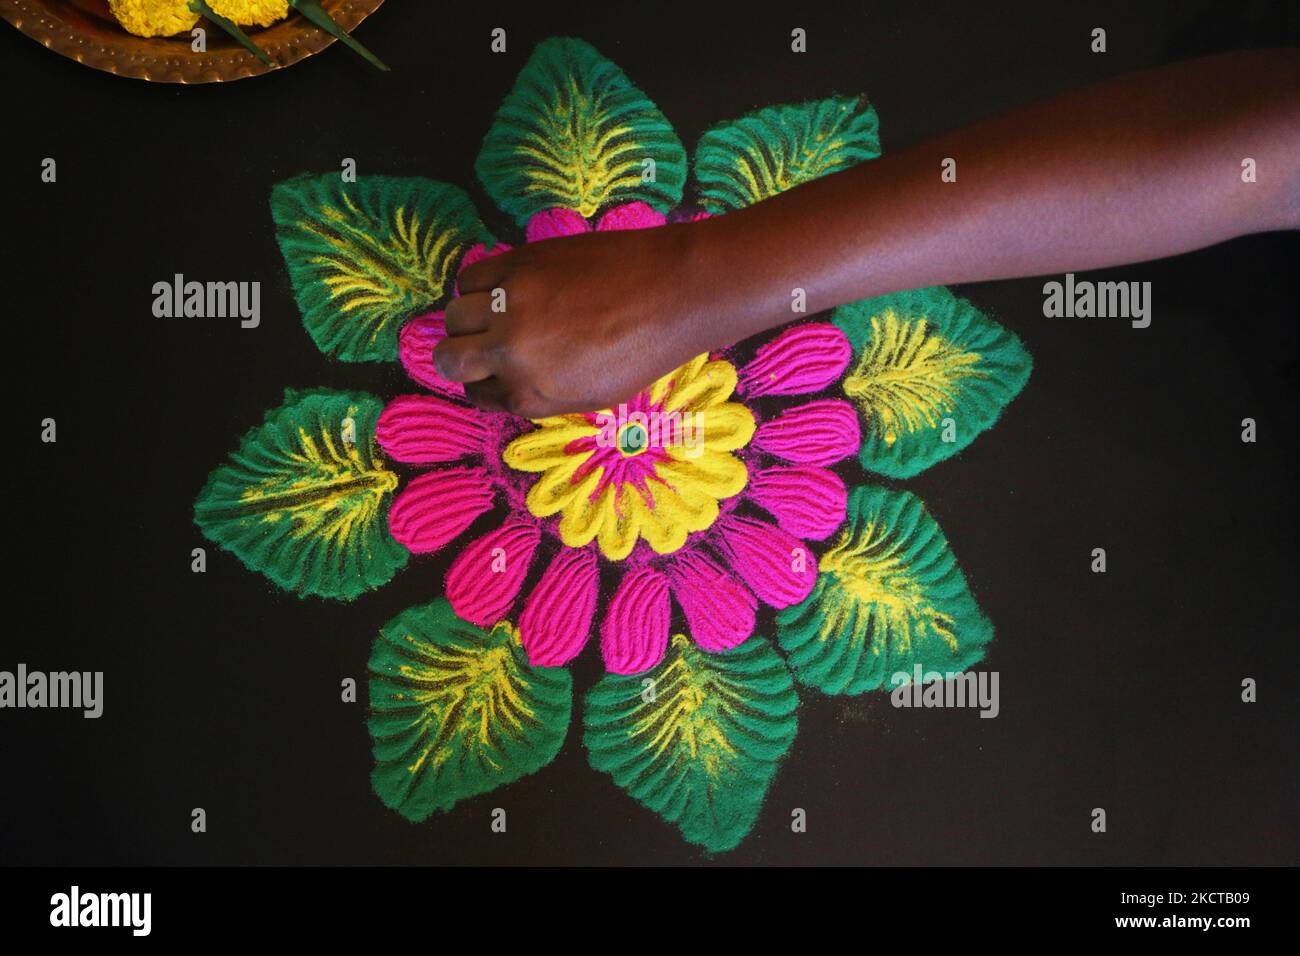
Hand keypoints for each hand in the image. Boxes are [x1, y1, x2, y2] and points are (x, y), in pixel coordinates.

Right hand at [434, 221, 710, 416]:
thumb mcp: (591, 395)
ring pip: (453, 315)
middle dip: (459, 355)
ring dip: (467, 318)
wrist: (672, 292)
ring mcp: (509, 306)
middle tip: (481, 344)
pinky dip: (478, 286)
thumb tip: (506, 379)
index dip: (486, 382)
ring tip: (496, 313)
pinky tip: (504, 288)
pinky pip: (469, 278)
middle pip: (448, 358)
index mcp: (531, 396)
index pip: (478, 395)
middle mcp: (511, 354)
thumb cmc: (642, 350)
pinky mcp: (516, 263)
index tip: (497, 369)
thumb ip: (541, 392)